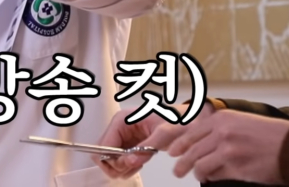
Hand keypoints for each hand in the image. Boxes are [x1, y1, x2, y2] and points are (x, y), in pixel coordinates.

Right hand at [93, 102, 214, 179]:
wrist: (185, 120)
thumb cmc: (174, 121)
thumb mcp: (162, 134)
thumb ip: (145, 148)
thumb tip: (130, 161)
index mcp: (121, 120)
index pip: (104, 145)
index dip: (113, 159)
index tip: (129, 164)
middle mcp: (118, 128)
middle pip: (103, 153)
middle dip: (117, 164)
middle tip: (134, 165)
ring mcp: (122, 137)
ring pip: (109, 159)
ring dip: (122, 167)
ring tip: (138, 164)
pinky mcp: (127, 144)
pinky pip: (119, 160)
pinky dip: (126, 167)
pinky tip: (139, 163)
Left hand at [145, 109, 288, 183]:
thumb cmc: (268, 135)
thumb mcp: (240, 121)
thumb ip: (218, 129)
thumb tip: (197, 141)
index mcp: (221, 119)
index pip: (190, 133)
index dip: (178, 144)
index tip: (172, 151)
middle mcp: (221, 133)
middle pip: (190, 150)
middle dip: (180, 162)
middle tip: (177, 170)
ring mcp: (227, 151)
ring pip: (199, 164)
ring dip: (194, 172)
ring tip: (193, 175)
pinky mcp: (235, 168)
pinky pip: (214, 175)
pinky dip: (210, 177)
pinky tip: (211, 177)